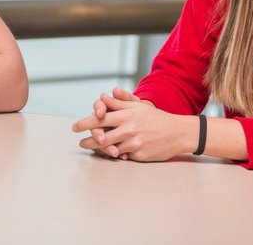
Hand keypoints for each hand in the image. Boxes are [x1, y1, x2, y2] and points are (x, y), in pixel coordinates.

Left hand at [72, 95, 192, 161]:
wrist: (177, 132)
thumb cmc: (156, 118)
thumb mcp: (138, 106)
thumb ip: (119, 102)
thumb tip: (103, 96)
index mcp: (127, 115)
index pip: (100, 119)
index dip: (85, 123)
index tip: (75, 127)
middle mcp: (129, 129)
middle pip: (101, 137)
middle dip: (88, 140)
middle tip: (81, 142)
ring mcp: (134, 143)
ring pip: (110, 148)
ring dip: (100, 149)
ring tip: (92, 148)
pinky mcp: (139, 155)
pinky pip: (123, 156)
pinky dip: (116, 154)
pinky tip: (112, 153)